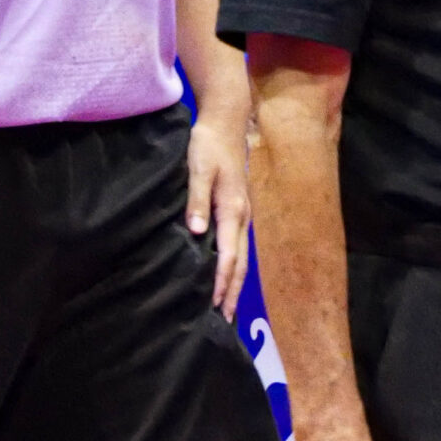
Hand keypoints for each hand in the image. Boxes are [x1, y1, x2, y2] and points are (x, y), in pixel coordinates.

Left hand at [187, 108, 251, 319]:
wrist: (226, 121)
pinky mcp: (238, 209)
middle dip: (233, 291)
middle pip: (240, 262)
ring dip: (235, 281)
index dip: (222, 282)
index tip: (215, 306)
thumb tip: (197, 233)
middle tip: (225, 319)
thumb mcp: (198, 169)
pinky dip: (234, 265)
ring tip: (226, 305)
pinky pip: (238, 245)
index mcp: (232, 209)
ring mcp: (242, 213)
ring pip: (241, 255)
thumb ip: (197, 200)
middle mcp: (242, 216)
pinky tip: (226, 273)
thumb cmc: (209, 144)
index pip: (228, 255)